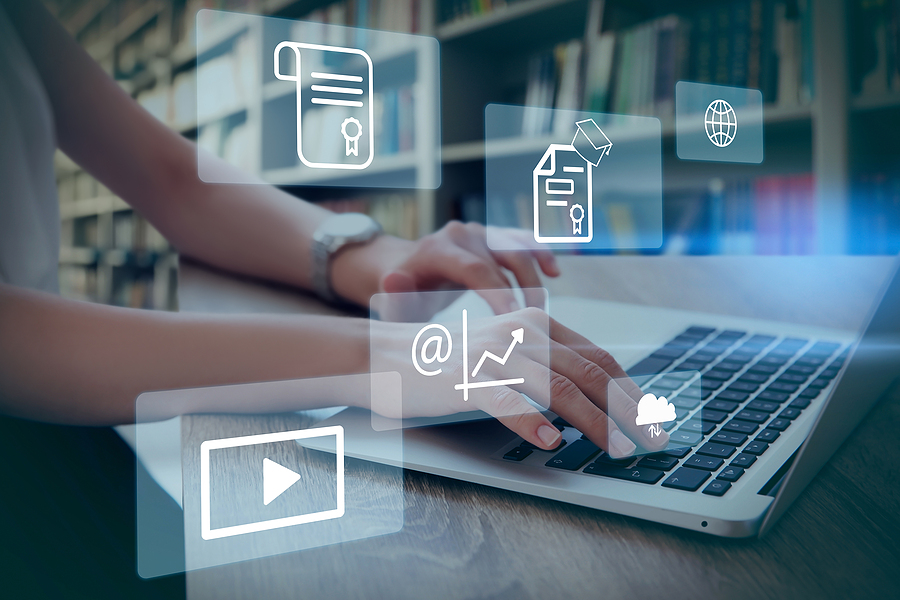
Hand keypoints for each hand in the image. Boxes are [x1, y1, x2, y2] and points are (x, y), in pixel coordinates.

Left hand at [330, 222, 559, 311]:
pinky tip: (553, 273)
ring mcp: (479, 231)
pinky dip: (539, 254)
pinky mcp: (492, 235)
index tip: (515, 319)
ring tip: (543, 310)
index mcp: (437, 249)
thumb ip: (394, 298)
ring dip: (535, 278)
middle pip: (501, 260)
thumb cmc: (403, 296)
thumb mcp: (394, 303)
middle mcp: (460, 234)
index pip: (475, 270)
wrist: (406, 270)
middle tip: (536, 325)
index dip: (499, 293)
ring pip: (517, 249)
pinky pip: (521, 241)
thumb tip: (394, 280)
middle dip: (522, 292)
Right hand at [368, 306, 668, 457]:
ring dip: (595, 423)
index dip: (631, 389)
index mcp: (534, 324)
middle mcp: (520, 333)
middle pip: (588, 373)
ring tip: (617, 449)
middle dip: (628, 410)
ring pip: (558, 388)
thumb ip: (545, 362)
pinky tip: (550, 442)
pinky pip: (507, 401)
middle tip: (652, 440)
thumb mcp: (504, 349)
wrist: (388, 353)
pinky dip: (531, 422)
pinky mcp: (466, 379)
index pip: (597, 356)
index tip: (652, 416)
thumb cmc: (451, 359)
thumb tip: (594, 394)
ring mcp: (493, 355)